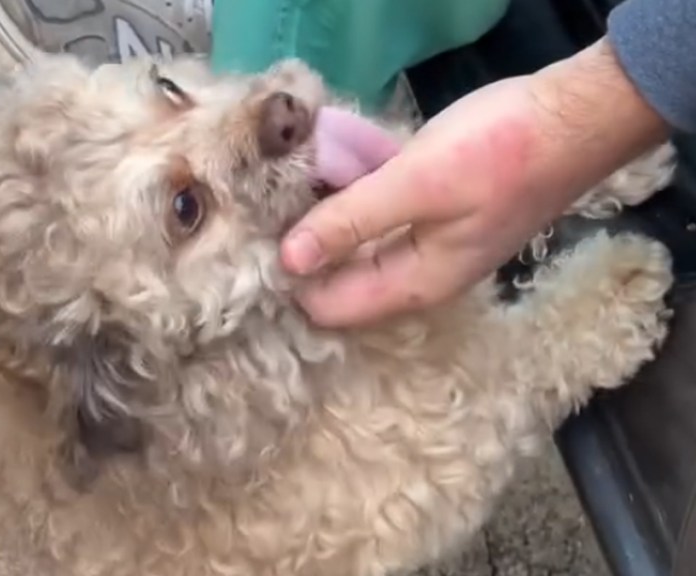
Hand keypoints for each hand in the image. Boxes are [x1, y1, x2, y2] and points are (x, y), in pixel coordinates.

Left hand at [281, 38, 668, 326]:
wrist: (573, 121)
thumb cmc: (499, 154)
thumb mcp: (416, 186)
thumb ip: (351, 223)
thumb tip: (289, 260)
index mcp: (413, 284)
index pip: (329, 307)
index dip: (290, 279)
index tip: (257, 237)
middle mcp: (417, 275)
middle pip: (339, 279)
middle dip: (303, 249)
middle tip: (266, 205)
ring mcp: (427, 244)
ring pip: (356, 246)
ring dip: (325, 222)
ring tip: (290, 183)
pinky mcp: (433, 212)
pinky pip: (376, 218)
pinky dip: (352, 200)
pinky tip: (330, 169)